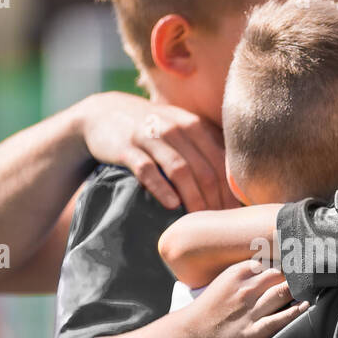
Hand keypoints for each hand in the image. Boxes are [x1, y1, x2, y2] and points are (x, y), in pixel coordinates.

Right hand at [74, 92, 237, 211]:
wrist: (103, 114)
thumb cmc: (151, 130)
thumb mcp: (180, 130)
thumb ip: (205, 149)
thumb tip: (234, 185)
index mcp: (193, 125)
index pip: (220, 161)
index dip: (229, 190)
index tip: (234, 214)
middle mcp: (175, 128)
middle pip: (204, 169)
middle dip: (214, 199)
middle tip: (218, 224)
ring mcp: (150, 137)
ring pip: (180, 170)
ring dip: (193, 198)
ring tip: (199, 221)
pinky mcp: (126, 147)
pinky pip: (147, 169)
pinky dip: (161, 188)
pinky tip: (172, 206)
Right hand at [185, 261, 308, 337]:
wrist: (191, 333)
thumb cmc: (210, 306)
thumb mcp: (225, 280)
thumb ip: (247, 271)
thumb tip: (272, 263)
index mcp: (238, 273)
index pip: (271, 260)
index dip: (288, 261)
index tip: (301, 259)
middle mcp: (245, 289)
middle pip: (281, 275)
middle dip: (297, 273)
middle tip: (311, 273)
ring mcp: (250, 310)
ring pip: (282, 292)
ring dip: (298, 289)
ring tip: (312, 288)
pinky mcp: (253, 331)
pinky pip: (279, 319)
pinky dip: (294, 311)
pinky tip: (304, 306)